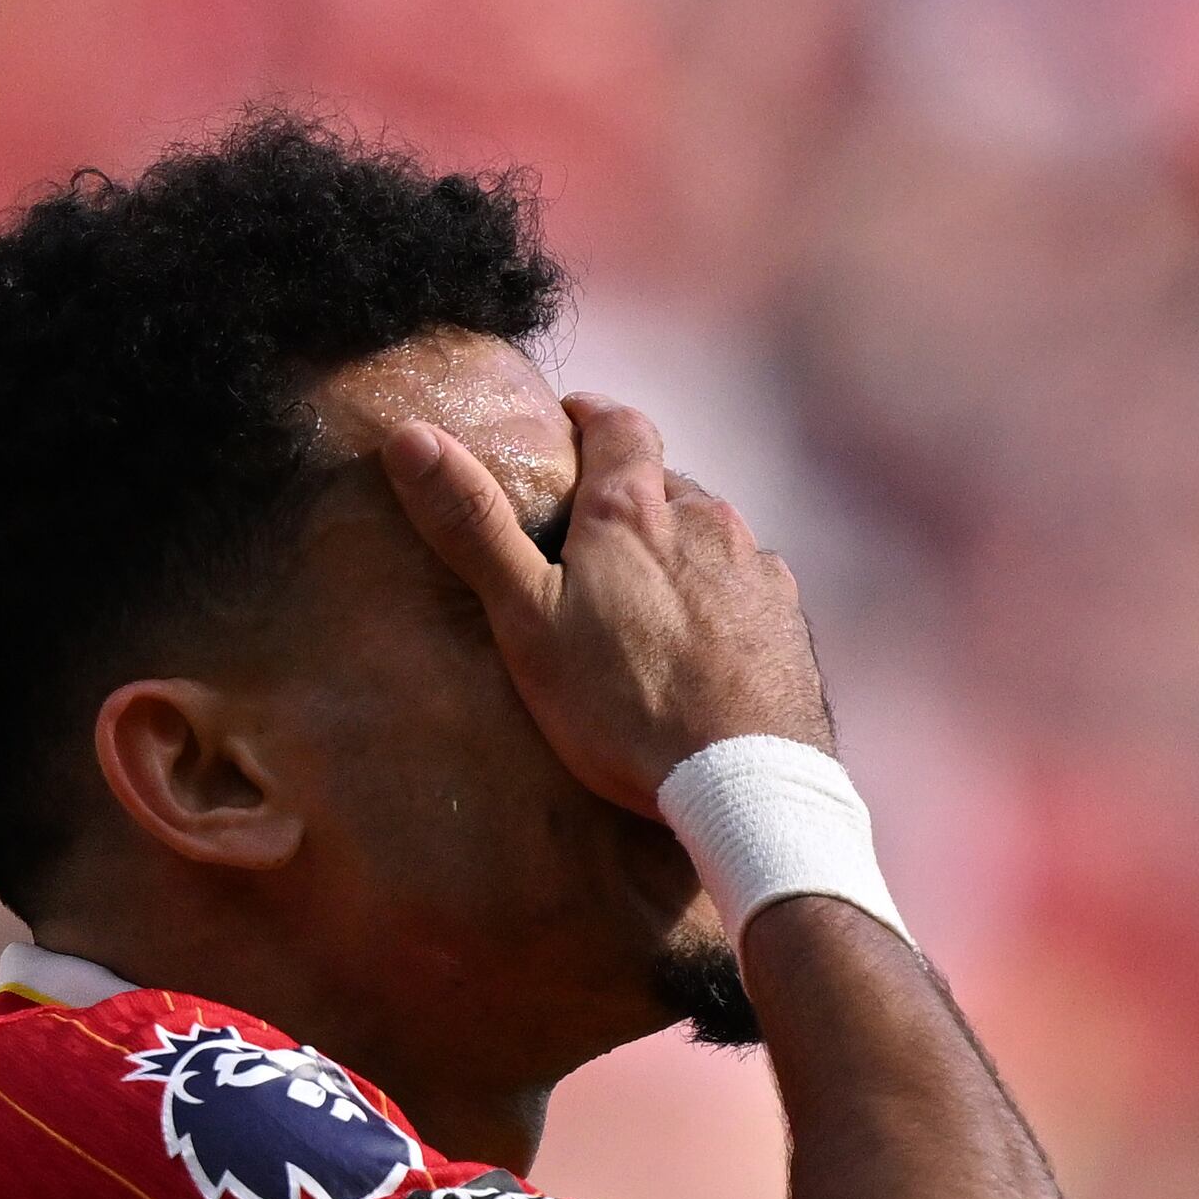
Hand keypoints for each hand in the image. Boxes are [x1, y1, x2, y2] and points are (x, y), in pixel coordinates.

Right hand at [380, 392, 834, 814]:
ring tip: (648, 607)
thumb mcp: (526, 618)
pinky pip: (746, 591)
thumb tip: (410, 436)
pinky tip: (702, 650)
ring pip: (710, 539)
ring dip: (680, 554)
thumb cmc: (622, 704)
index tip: (572, 420)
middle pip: (665, 486)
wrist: (741, 782)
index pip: (619, 425)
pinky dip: (720, 603)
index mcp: (634, 511)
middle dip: (632, 500)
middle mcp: (707, 520)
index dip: (593, 416)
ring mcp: (756, 569)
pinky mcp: (788, 620)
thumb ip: (474, 527)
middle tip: (594, 541)